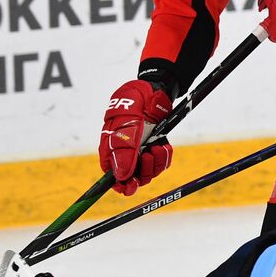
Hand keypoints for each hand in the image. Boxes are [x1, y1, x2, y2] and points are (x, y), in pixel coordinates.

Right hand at [99, 79, 173, 194]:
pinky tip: (163, 143)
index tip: (129, 187)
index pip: (112, 175)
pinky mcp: (154, 145)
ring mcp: (141, 149)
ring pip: (149, 171)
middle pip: (132, 177)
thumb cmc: (134, 103)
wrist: (155, 89)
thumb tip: (120, 176)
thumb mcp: (128, 125)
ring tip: (157, 145)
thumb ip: (124, 150)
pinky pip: (161, 161)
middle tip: (148, 156)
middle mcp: (125, 151)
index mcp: (111, 147)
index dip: (120, 184)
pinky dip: (164, 155)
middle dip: (143, 171)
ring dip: (155, 162)